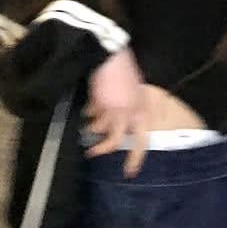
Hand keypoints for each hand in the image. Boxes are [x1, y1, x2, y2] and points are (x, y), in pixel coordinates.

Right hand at [85, 47, 147, 177]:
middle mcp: (130, 113)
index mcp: (142, 110)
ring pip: (98, 131)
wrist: (110, 55)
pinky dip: (88, 115)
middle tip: (92, 155)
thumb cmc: (125, 70)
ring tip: (85, 132)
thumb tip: (127, 120)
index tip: (129, 172)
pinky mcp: (99, 105)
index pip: (142, 140)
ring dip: (91, 132)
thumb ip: (133, 107)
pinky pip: (91, 117)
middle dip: (104, 150)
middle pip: (116, 141)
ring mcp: (114, 110)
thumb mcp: (136, 90)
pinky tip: (86, 111)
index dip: (135, 158)